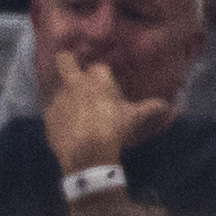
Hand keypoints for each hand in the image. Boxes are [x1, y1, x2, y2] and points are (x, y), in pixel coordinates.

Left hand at [37, 46, 173, 182]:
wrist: (87, 155)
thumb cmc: (114, 130)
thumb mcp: (134, 118)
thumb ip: (151, 108)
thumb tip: (169, 106)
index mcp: (97, 78)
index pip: (97, 67)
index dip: (101, 76)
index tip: (105, 86)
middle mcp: (74, 83)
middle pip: (64, 60)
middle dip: (67, 62)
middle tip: (71, 71)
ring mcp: (58, 99)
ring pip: (60, 91)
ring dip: (67, 99)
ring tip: (76, 116)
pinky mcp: (47, 117)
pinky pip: (53, 113)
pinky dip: (60, 119)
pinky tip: (68, 131)